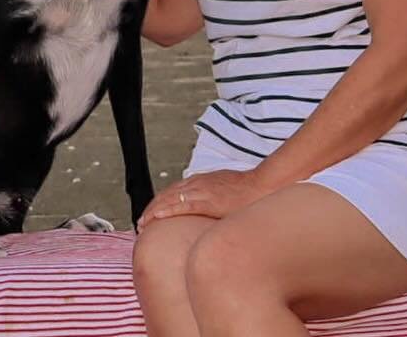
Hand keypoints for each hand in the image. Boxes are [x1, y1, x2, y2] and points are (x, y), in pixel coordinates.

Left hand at [137, 169, 274, 229]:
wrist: (266, 184)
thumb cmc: (253, 191)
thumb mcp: (230, 192)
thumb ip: (218, 200)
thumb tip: (216, 214)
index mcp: (203, 182)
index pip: (174, 191)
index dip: (161, 203)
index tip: (152, 215)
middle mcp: (199, 183)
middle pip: (167, 194)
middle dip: (152, 208)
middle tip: (141, 223)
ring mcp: (202, 190)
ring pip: (169, 199)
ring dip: (153, 211)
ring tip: (142, 225)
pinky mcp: (207, 200)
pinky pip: (181, 205)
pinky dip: (165, 211)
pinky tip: (155, 218)